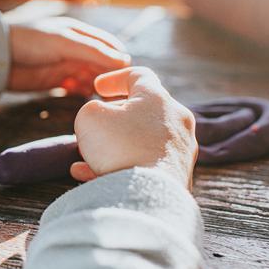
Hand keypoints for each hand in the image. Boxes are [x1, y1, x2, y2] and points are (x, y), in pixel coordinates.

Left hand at [5, 14, 130, 95]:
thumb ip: (93, 52)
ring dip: (98, 86)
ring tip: (106, 99)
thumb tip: (124, 60)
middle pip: (101, 64)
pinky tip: (88, 99)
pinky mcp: (55, 81)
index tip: (128, 76)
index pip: (108, 46)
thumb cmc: (30, 41)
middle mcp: (75, 49)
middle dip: (110, 77)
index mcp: (79, 33)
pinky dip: (84, 92)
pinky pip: (76, 88)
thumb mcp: (64, 43)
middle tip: (119, 93)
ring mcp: (65, 65)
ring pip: (90, 77)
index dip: (119, 59)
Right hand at [70, 67, 197, 187]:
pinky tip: (91, 175)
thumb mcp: (90, 116)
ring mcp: (180, 151)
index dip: (115, 78)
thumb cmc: (119, 146)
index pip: (139, 76)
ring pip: (142, 141)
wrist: (148, 193)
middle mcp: (176, 121)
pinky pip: (144, 165)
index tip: (98, 88)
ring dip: (114, 145)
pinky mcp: (178, 177)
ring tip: (88, 155)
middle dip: (115, 118)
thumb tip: (103, 120)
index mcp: (158, 98)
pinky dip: (120, 166)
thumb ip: (93, 110)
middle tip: (96, 125)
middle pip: (143, 111)